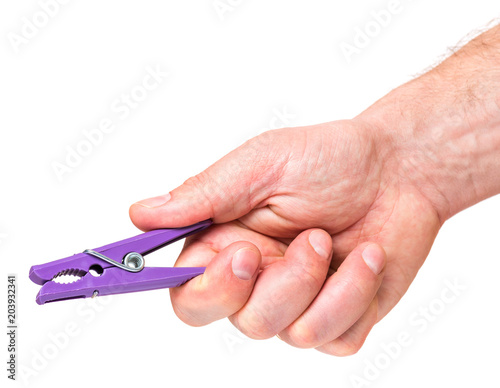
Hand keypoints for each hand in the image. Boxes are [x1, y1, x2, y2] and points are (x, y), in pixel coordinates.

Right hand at [129, 118, 440, 354]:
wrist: (400, 171)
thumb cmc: (331, 158)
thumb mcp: (263, 163)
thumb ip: (205, 194)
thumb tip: (141, 213)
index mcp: (227, 239)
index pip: (185, 288)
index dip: (199, 287)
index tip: (240, 256)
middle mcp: (257, 276)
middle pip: (236, 319)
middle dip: (276, 285)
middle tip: (306, 239)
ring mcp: (298, 300)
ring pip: (287, 331)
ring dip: (319, 283)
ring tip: (334, 239)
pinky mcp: (339, 317)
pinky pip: (334, 336)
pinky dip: (355, 295)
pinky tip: (367, 258)